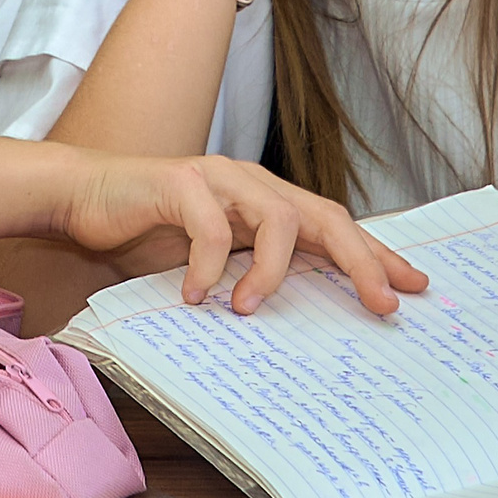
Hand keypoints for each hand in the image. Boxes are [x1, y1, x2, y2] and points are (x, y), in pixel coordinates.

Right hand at [57, 150, 426, 316]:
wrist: (84, 196)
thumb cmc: (147, 232)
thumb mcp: (213, 261)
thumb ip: (250, 273)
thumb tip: (300, 320)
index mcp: (265, 201)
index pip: (335, 225)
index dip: (376, 254)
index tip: (413, 286)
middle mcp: (251, 183)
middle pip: (325, 216)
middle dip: (360, 261)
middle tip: (381, 303)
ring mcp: (217, 177)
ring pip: (276, 215)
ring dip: (272, 269)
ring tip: (249, 307)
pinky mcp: (180, 182)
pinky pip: (209, 224)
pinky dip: (209, 264)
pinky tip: (196, 294)